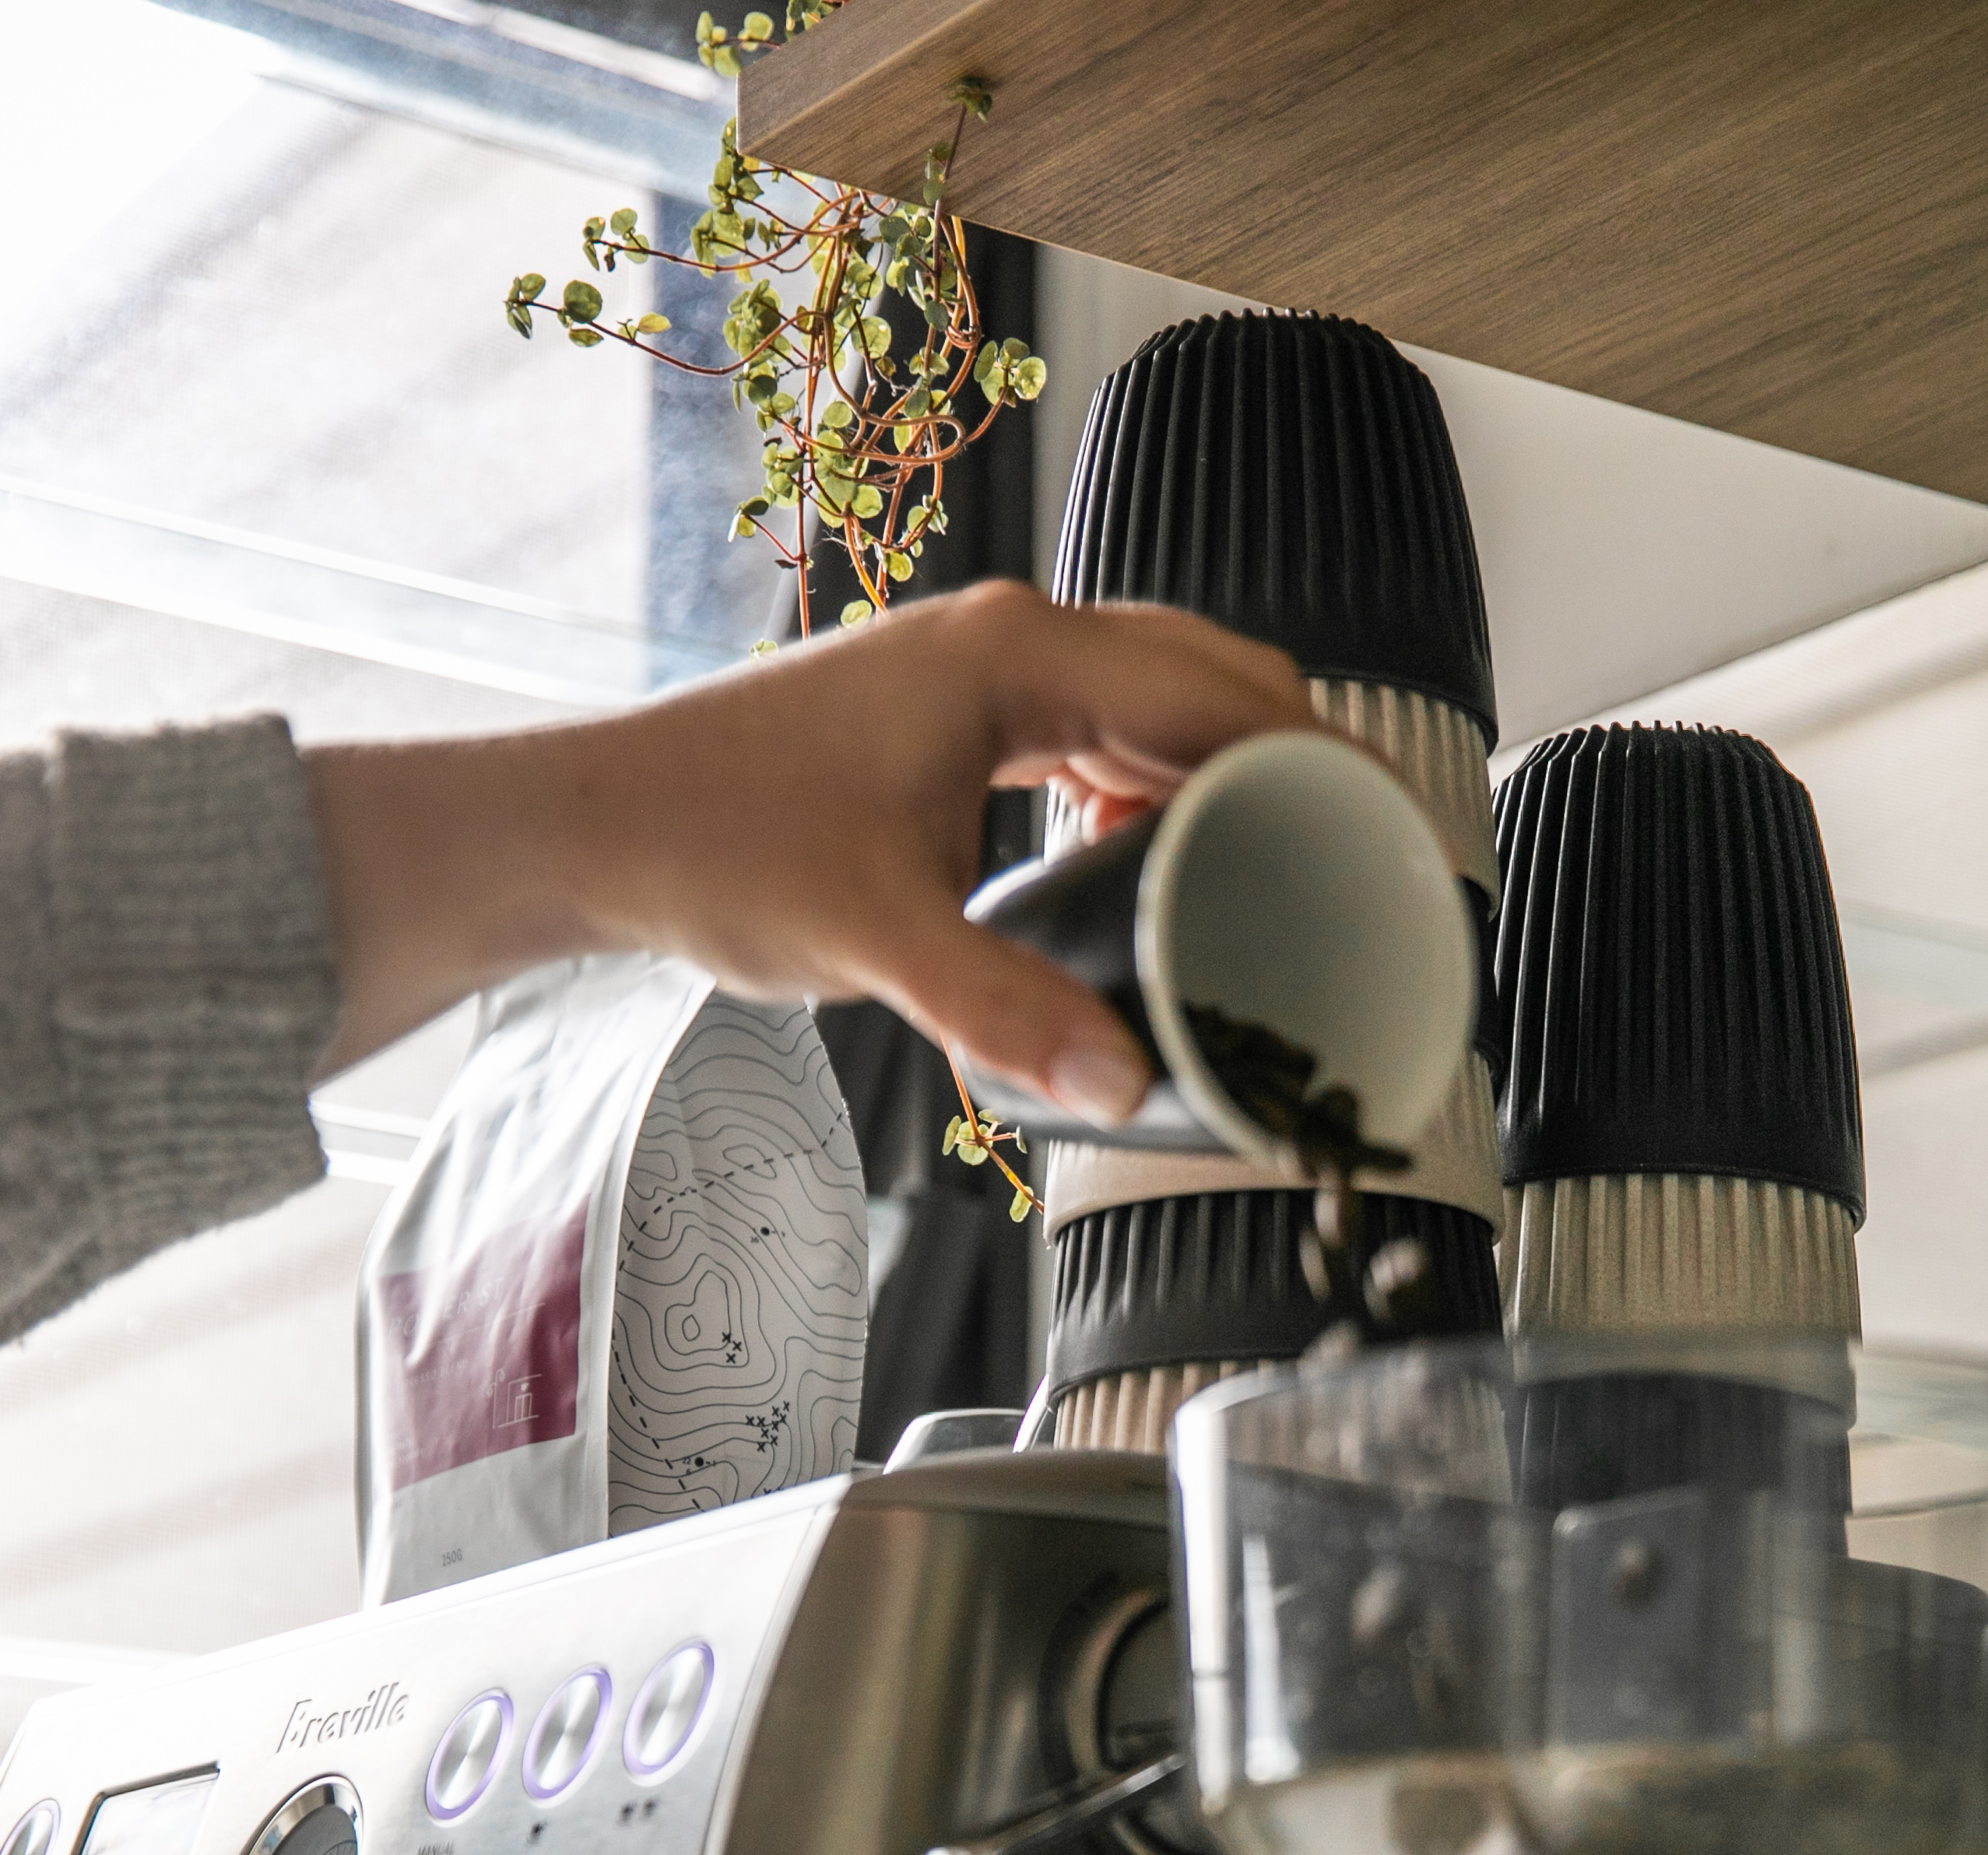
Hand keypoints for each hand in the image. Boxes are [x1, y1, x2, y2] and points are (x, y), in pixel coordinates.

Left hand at [302, 583, 1313, 1117]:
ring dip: (1213, 781)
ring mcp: (975, 674)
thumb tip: (1122, 1080)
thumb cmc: (714, 847)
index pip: (1221, 685)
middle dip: (1289, 767)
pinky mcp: (947, 720)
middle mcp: (1008, 640)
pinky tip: (1138, 875)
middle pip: (1205, 680)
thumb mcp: (875, 939)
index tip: (1389, 832)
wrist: (598, 827)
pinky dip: (1138, 792)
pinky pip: (1088, 736)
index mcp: (1015, 656)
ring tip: (1267, 883)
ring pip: (1148, 706)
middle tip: (1353, 871)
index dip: (1322, 757)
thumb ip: (1002, 1010)